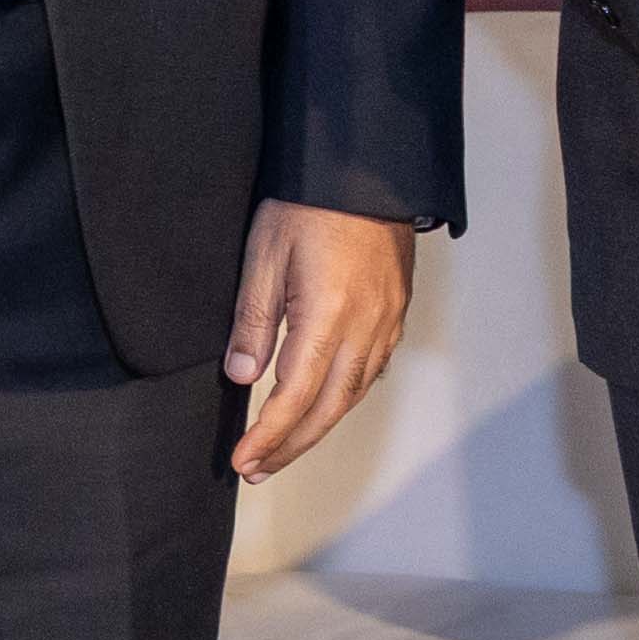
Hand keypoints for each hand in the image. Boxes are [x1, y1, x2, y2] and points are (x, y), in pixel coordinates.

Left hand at [226, 200, 415, 478]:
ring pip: (352, 396)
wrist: (367, 168)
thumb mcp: (264, 253)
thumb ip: (253, 319)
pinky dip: (342, 400)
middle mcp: (365, 330)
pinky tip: (321, 407)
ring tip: (282, 449)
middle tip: (257, 470)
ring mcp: (386, 325)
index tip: (245, 460)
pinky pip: (369, 373)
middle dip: (291, 445)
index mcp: (327, 316)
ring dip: (317, 428)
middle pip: (328, 409)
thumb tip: (243, 377)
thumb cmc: (308, 205)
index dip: (269, 435)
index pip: (295, 396)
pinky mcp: (395, 315)